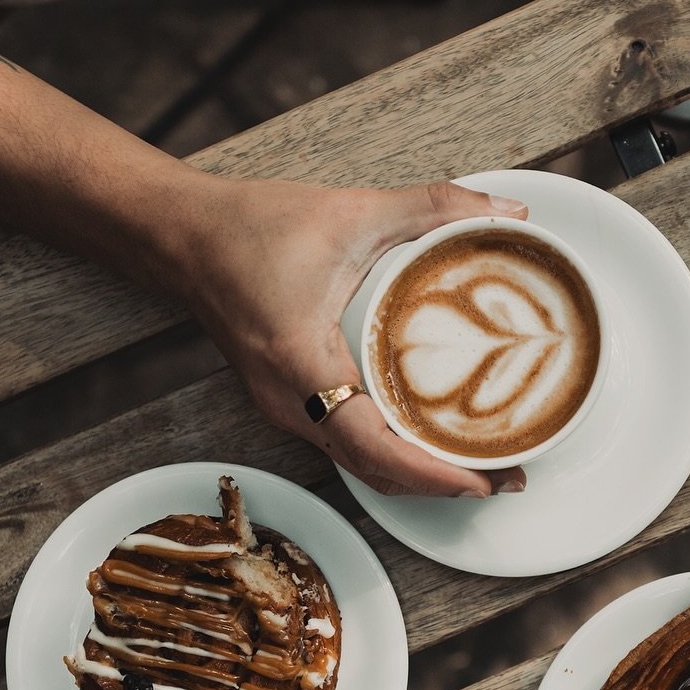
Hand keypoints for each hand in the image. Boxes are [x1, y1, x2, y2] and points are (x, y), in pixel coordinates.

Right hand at [181, 178, 530, 498]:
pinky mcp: (286, 400)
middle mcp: (289, 403)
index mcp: (303, 366)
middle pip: (373, 470)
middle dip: (441, 483)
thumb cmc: (249, 229)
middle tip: (506, 476)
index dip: (433, 475)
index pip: (373, 448)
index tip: (484, 479)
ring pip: (358, 463)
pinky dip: (389, 450)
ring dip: (416, 472)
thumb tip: (506, 213)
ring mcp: (284, 408)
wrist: (182, 237)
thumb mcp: (351, 212)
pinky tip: (425, 432)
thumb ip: (432, 206)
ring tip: (477, 461)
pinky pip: (344, 442)